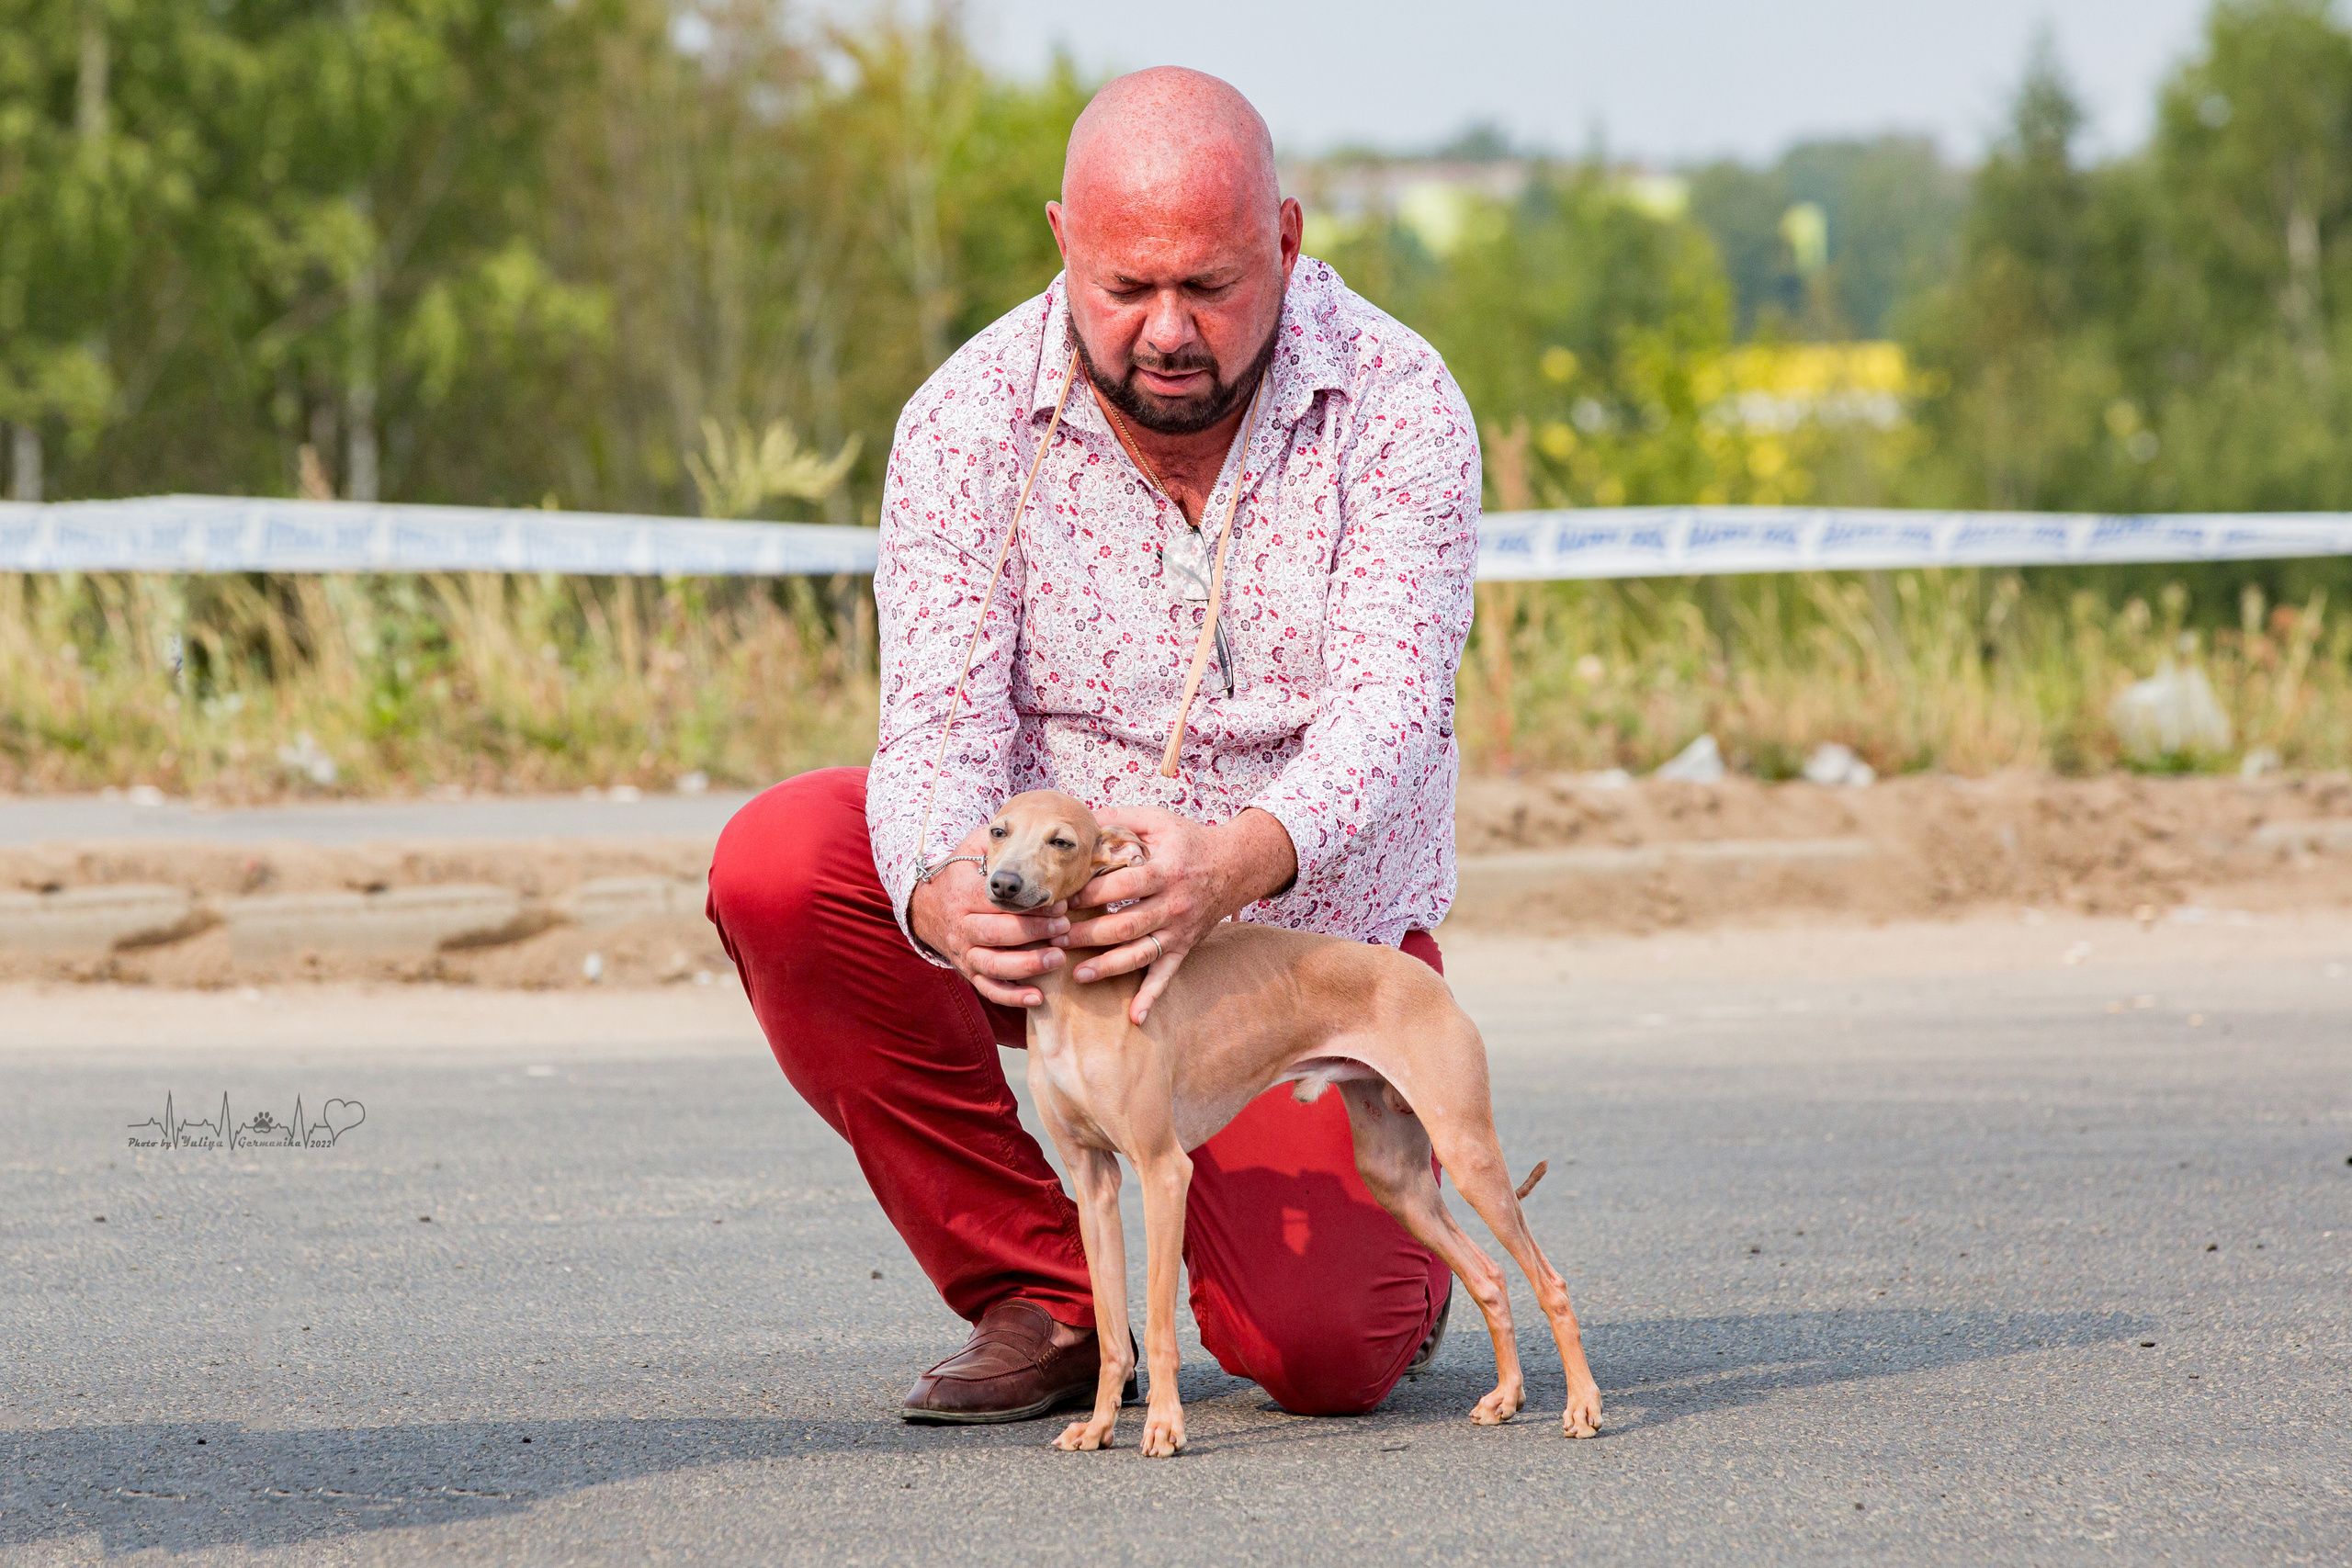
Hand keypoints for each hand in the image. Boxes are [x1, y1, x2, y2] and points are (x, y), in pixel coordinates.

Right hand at [907, 823, 1070, 1007]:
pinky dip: (1011, 997)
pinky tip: (1038, 998)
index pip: (996, 902)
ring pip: (993, 965)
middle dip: (1033, 932)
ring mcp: (964, 952)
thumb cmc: (961, 874)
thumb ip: (994, 838)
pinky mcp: (968, 971)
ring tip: (1057, 958)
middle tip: (1064, 927)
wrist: (927, 906)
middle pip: (996, 933)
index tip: (1060, 901)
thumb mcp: (970, 847)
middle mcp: (960, 926)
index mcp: (963, 893)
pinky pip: (988, 989)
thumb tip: (1023, 825)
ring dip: (1027, 965)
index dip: (1029, 905)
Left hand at [1063, 806, 1295, 1025]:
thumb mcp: (1156, 819)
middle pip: (1126, 924)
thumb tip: (1077, 818)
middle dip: (1087, 934)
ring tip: (1078, 975)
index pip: (1123, 886)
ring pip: (1141, 953)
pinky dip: (1152, 996)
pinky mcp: (1185, 946)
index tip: (1061, 899)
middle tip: (1054, 939)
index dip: (1091, 893)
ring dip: (1109, 967)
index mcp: (1165, 870)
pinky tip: (1135, 1017)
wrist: (1236, 863)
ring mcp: (1180, 929)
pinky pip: (1168, 974)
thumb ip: (1117, 818)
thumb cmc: (1189, 839)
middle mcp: (1174, 903)